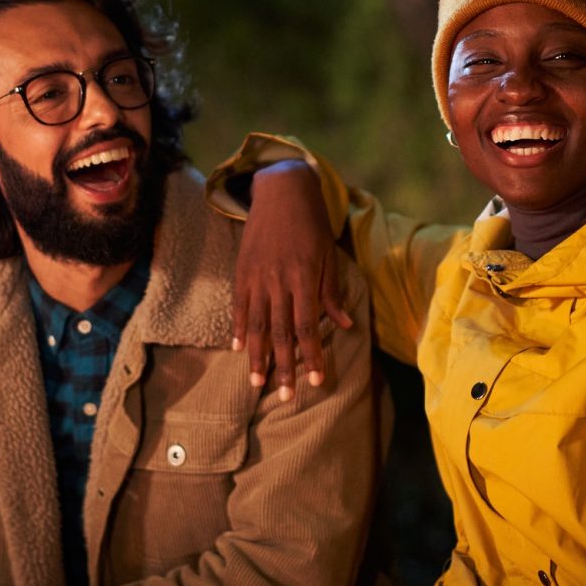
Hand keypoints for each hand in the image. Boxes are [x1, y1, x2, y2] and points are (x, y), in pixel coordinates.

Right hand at [231, 160, 353, 399]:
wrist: (281, 190)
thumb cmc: (312, 223)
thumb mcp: (328, 256)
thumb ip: (332, 293)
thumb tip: (345, 326)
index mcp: (304, 277)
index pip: (308, 326)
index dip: (312, 356)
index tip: (317, 381)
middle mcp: (279, 280)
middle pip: (282, 332)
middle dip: (284, 367)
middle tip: (284, 396)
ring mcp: (257, 276)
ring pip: (258, 324)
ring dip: (258, 356)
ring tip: (258, 383)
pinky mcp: (242, 271)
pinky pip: (240, 306)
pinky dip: (240, 329)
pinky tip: (240, 349)